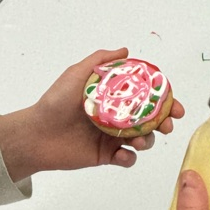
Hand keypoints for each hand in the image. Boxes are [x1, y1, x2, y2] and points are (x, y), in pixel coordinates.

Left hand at [0, 47, 184, 181]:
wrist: (36, 134)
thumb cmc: (54, 102)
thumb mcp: (76, 73)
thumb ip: (100, 61)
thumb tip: (126, 50)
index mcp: (113, 96)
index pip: (145, 95)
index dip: (163, 99)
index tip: (173, 103)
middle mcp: (116, 116)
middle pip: (150, 119)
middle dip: (164, 122)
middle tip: (167, 125)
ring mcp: (112, 136)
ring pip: (142, 140)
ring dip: (148, 140)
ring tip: (139, 140)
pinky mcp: (105, 155)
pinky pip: (127, 159)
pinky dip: (130, 158)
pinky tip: (123, 154)